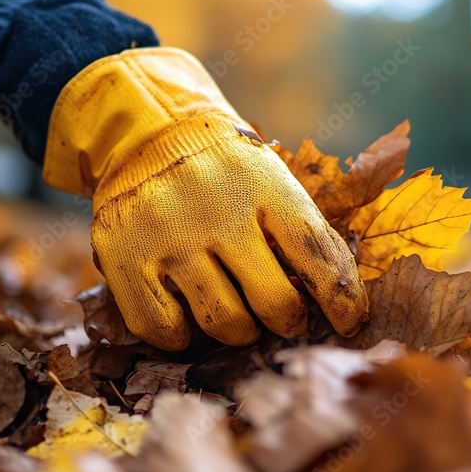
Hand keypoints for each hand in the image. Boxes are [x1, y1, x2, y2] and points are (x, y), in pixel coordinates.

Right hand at [43, 48, 367, 349]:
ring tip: (239, 318)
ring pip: (221, 322)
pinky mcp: (122, 256)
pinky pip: (160, 328)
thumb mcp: (273, 181)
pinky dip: (181, 337)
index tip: (347, 323)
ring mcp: (166, 235)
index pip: (316, 255)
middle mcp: (215, 209)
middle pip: (273, 301)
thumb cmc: (227, 172)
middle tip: (285, 319)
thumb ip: (306, 233)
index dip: (341, 299)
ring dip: (239, 331)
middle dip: (288, 321)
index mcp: (264, 185)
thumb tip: (345, 304)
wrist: (148, 134)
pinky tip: (189, 317)